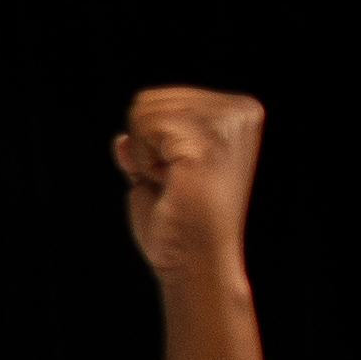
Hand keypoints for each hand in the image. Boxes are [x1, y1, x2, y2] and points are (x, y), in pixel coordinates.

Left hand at [112, 85, 263, 287]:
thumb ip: (144, 154)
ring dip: (144, 154)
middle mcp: (239, 112)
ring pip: (145, 110)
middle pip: (150, 99)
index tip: (177, 175)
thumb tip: (121, 141)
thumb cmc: (178, 227)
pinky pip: (145, 125)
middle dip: (145, 145)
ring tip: (174, 183)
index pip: (161, 98)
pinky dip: (144, 159)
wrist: (193, 261)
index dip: (151, 142)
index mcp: (236, 114)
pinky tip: (169, 182)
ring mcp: (226, 124)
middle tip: (173, 182)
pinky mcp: (208, 139)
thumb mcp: (157, 179)